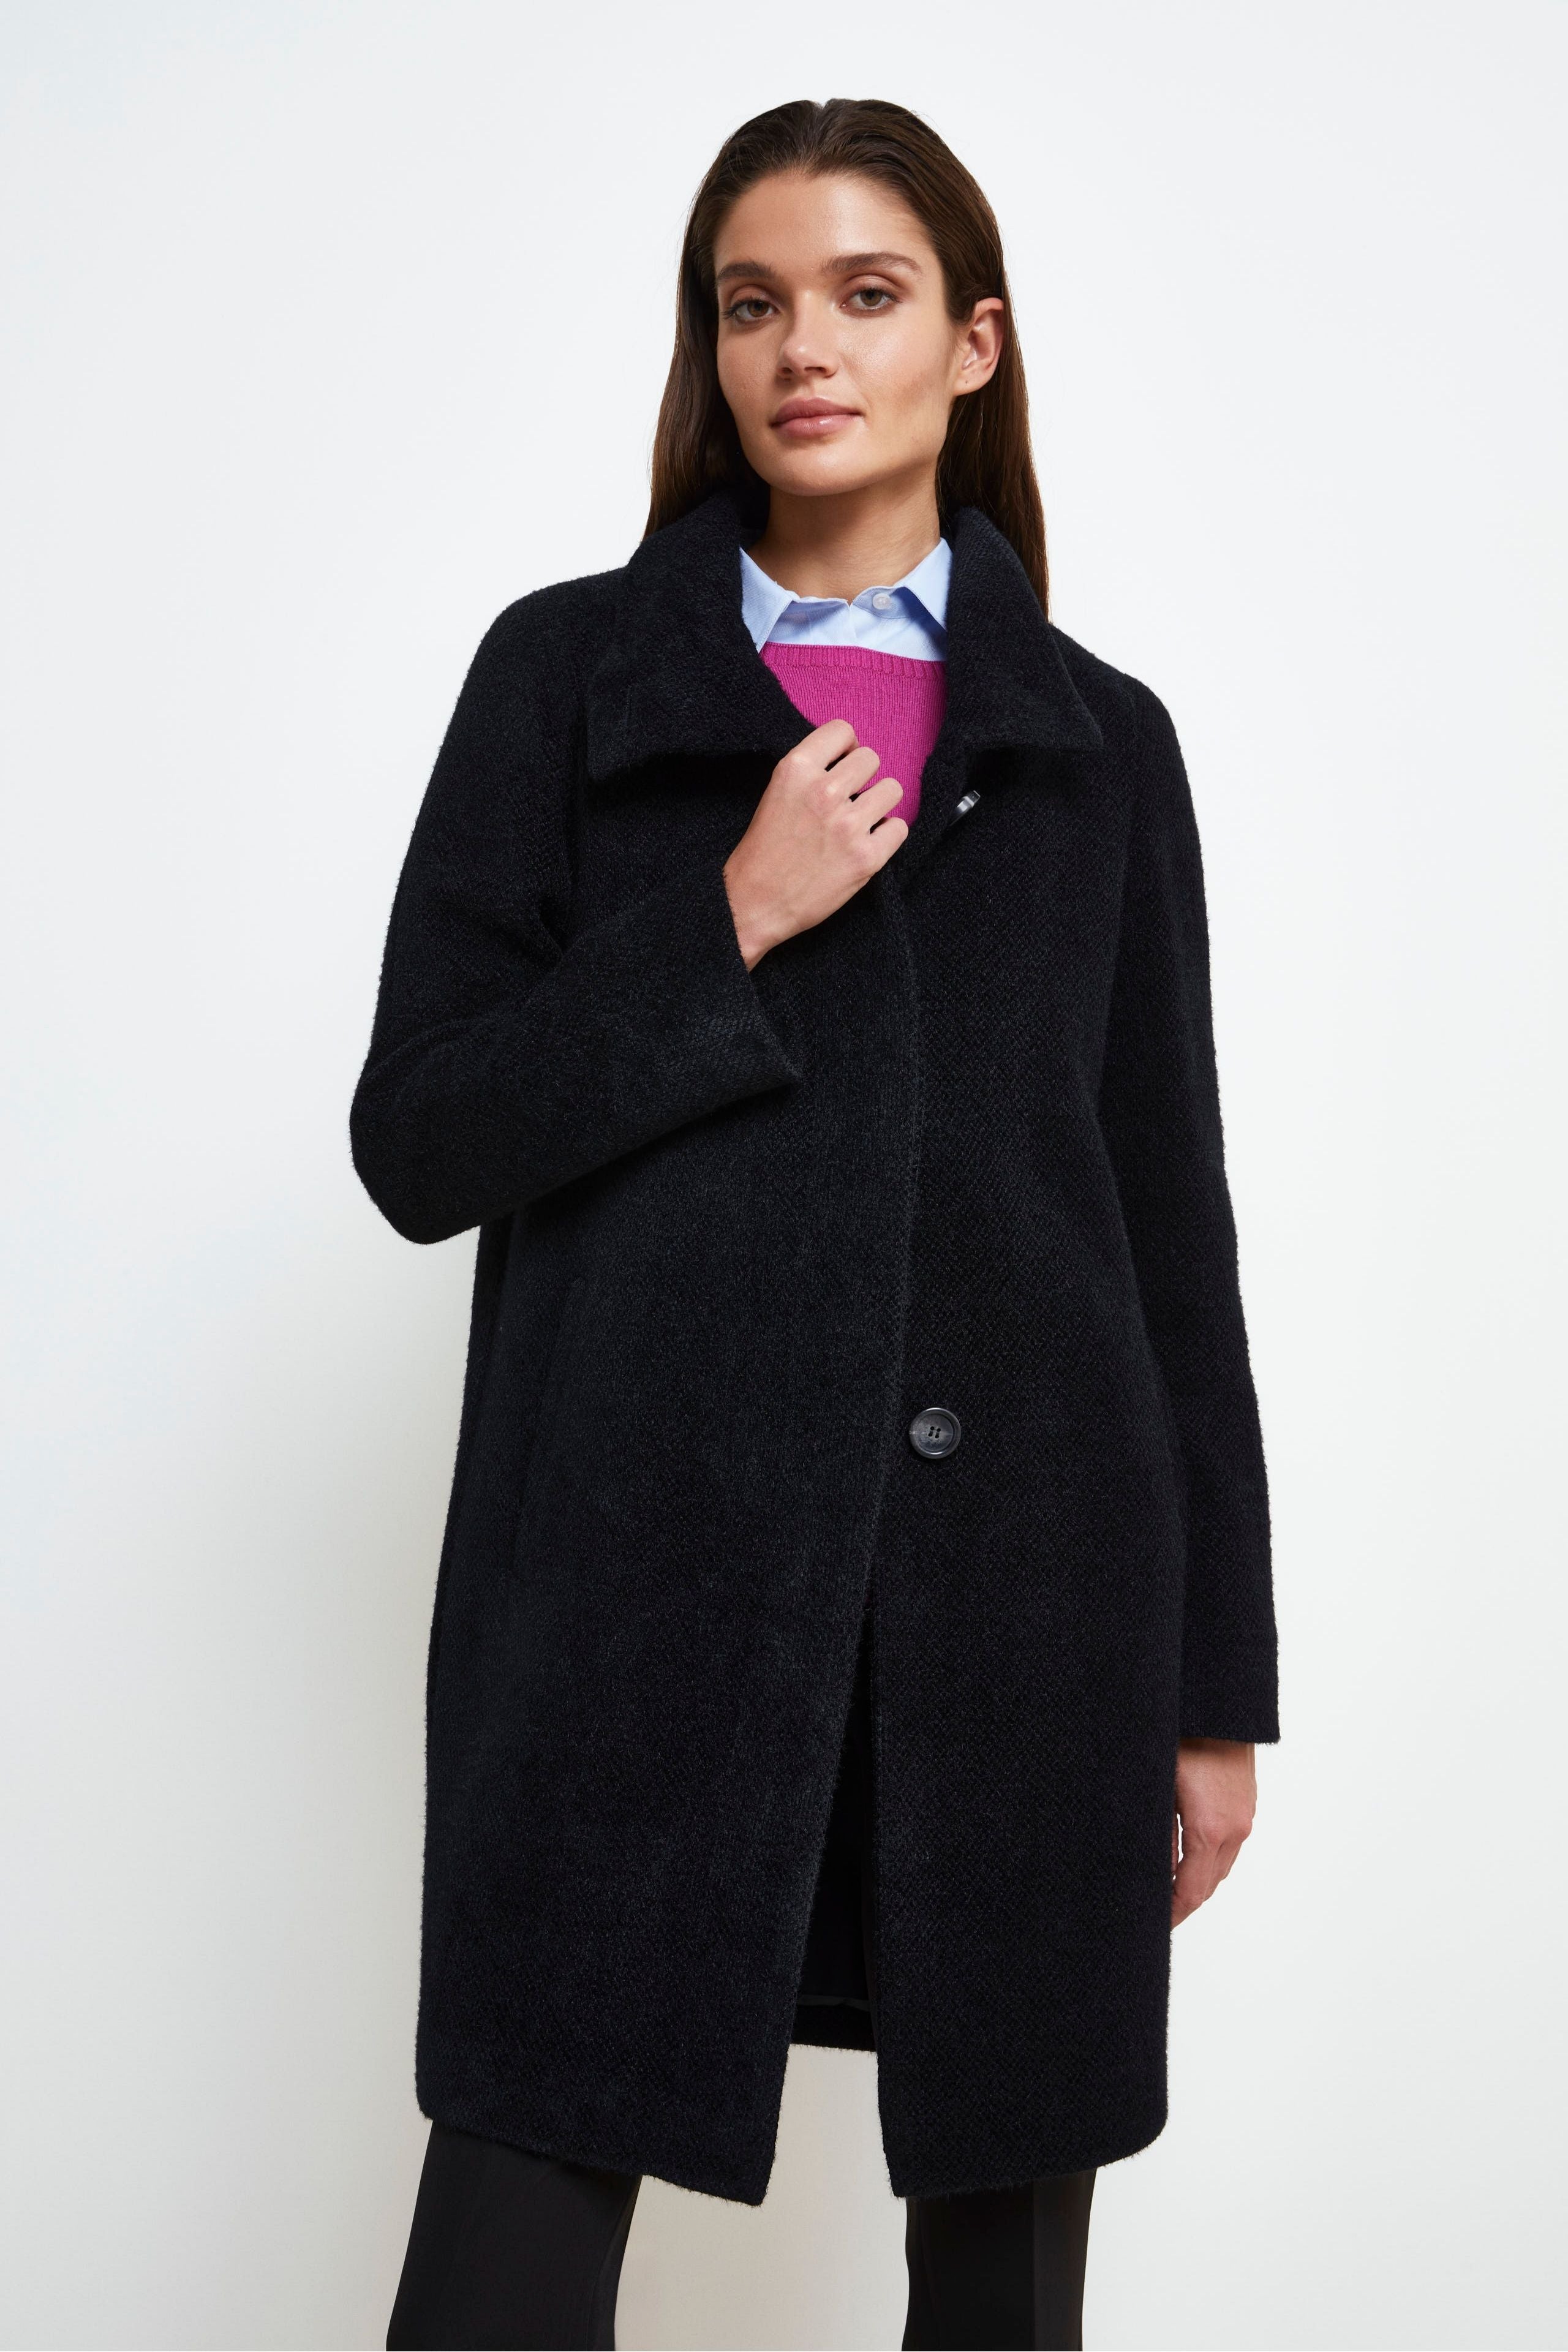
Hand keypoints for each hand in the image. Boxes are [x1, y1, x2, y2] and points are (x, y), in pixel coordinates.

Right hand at [723, 720, 908, 969]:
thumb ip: (809, 771)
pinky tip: (866, 845)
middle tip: (848, 801)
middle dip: (863, 778)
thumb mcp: (776, 793)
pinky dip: (886, 836)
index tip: (842, 765)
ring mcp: (848, 825)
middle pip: (871, 758)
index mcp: (796, 770)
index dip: (846, 748)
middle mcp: (824, 792)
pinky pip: (899, 827)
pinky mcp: (866, 857)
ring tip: (859, 822)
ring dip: (879, 804)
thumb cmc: (763, 851)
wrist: (754, 903)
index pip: (842, 730)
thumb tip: (847, 758)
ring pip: (892, 789)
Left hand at [1171, 1738, 1255, 1926]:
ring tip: (1172, 1891)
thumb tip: (1154, 1868)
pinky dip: (1211, 1860)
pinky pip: (1230, 1845)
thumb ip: (1157, 1833)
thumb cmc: (1184, 1738)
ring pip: (1222, 1866)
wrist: (1220, 1705)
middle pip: (1209, 1884)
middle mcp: (1234, 1828)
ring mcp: (1244, 1816)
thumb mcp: (1158, 1787)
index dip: (1174, 1912)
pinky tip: (1191, 1858)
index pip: (1191, 1890)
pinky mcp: (1247, 1803)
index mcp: (1209, 1828)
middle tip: (1160, 1914)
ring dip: (1199, 1881)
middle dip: (1185, 1902)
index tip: (1158, 1925)